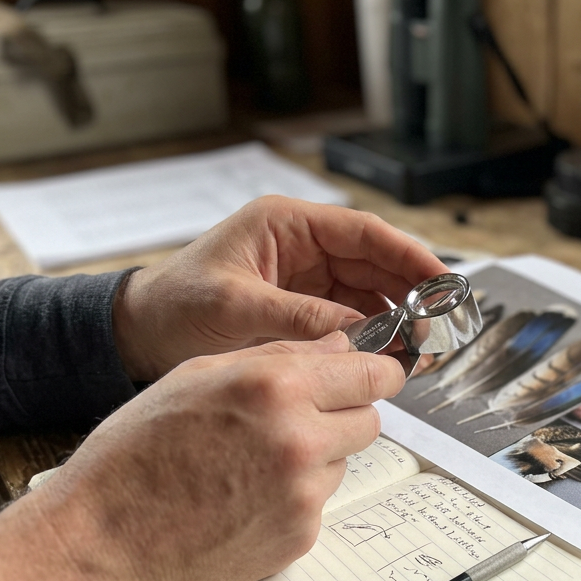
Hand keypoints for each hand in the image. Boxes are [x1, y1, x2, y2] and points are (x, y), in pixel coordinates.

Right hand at [29, 332, 404, 580]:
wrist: (105, 541)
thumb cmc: (136, 454)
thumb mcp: (197, 376)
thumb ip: (278, 356)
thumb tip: (340, 347)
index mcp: (275, 387)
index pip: (372, 373)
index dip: (376, 373)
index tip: (374, 375)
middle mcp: (300, 439)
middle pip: (369, 420)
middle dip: (344, 415)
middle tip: (298, 419)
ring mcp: (304, 494)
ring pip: (343, 462)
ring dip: (317, 457)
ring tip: (250, 463)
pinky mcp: (301, 536)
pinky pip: (319, 503)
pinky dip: (294, 498)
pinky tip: (244, 498)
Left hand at [111, 196, 446, 381]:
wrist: (137, 334)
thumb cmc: (174, 307)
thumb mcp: (235, 307)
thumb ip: (298, 315)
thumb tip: (356, 332)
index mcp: (286, 224)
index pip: (364, 233)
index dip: (409, 255)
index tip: (443, 280)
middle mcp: (303, 246)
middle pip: (376, 264)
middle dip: (411, 294)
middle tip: (439, 328)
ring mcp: (305, 278)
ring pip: (370, 293)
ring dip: (398, 319)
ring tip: (423, 350)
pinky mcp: (303, 308)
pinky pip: (352, 317)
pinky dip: (374, 336)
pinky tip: (392, 356)